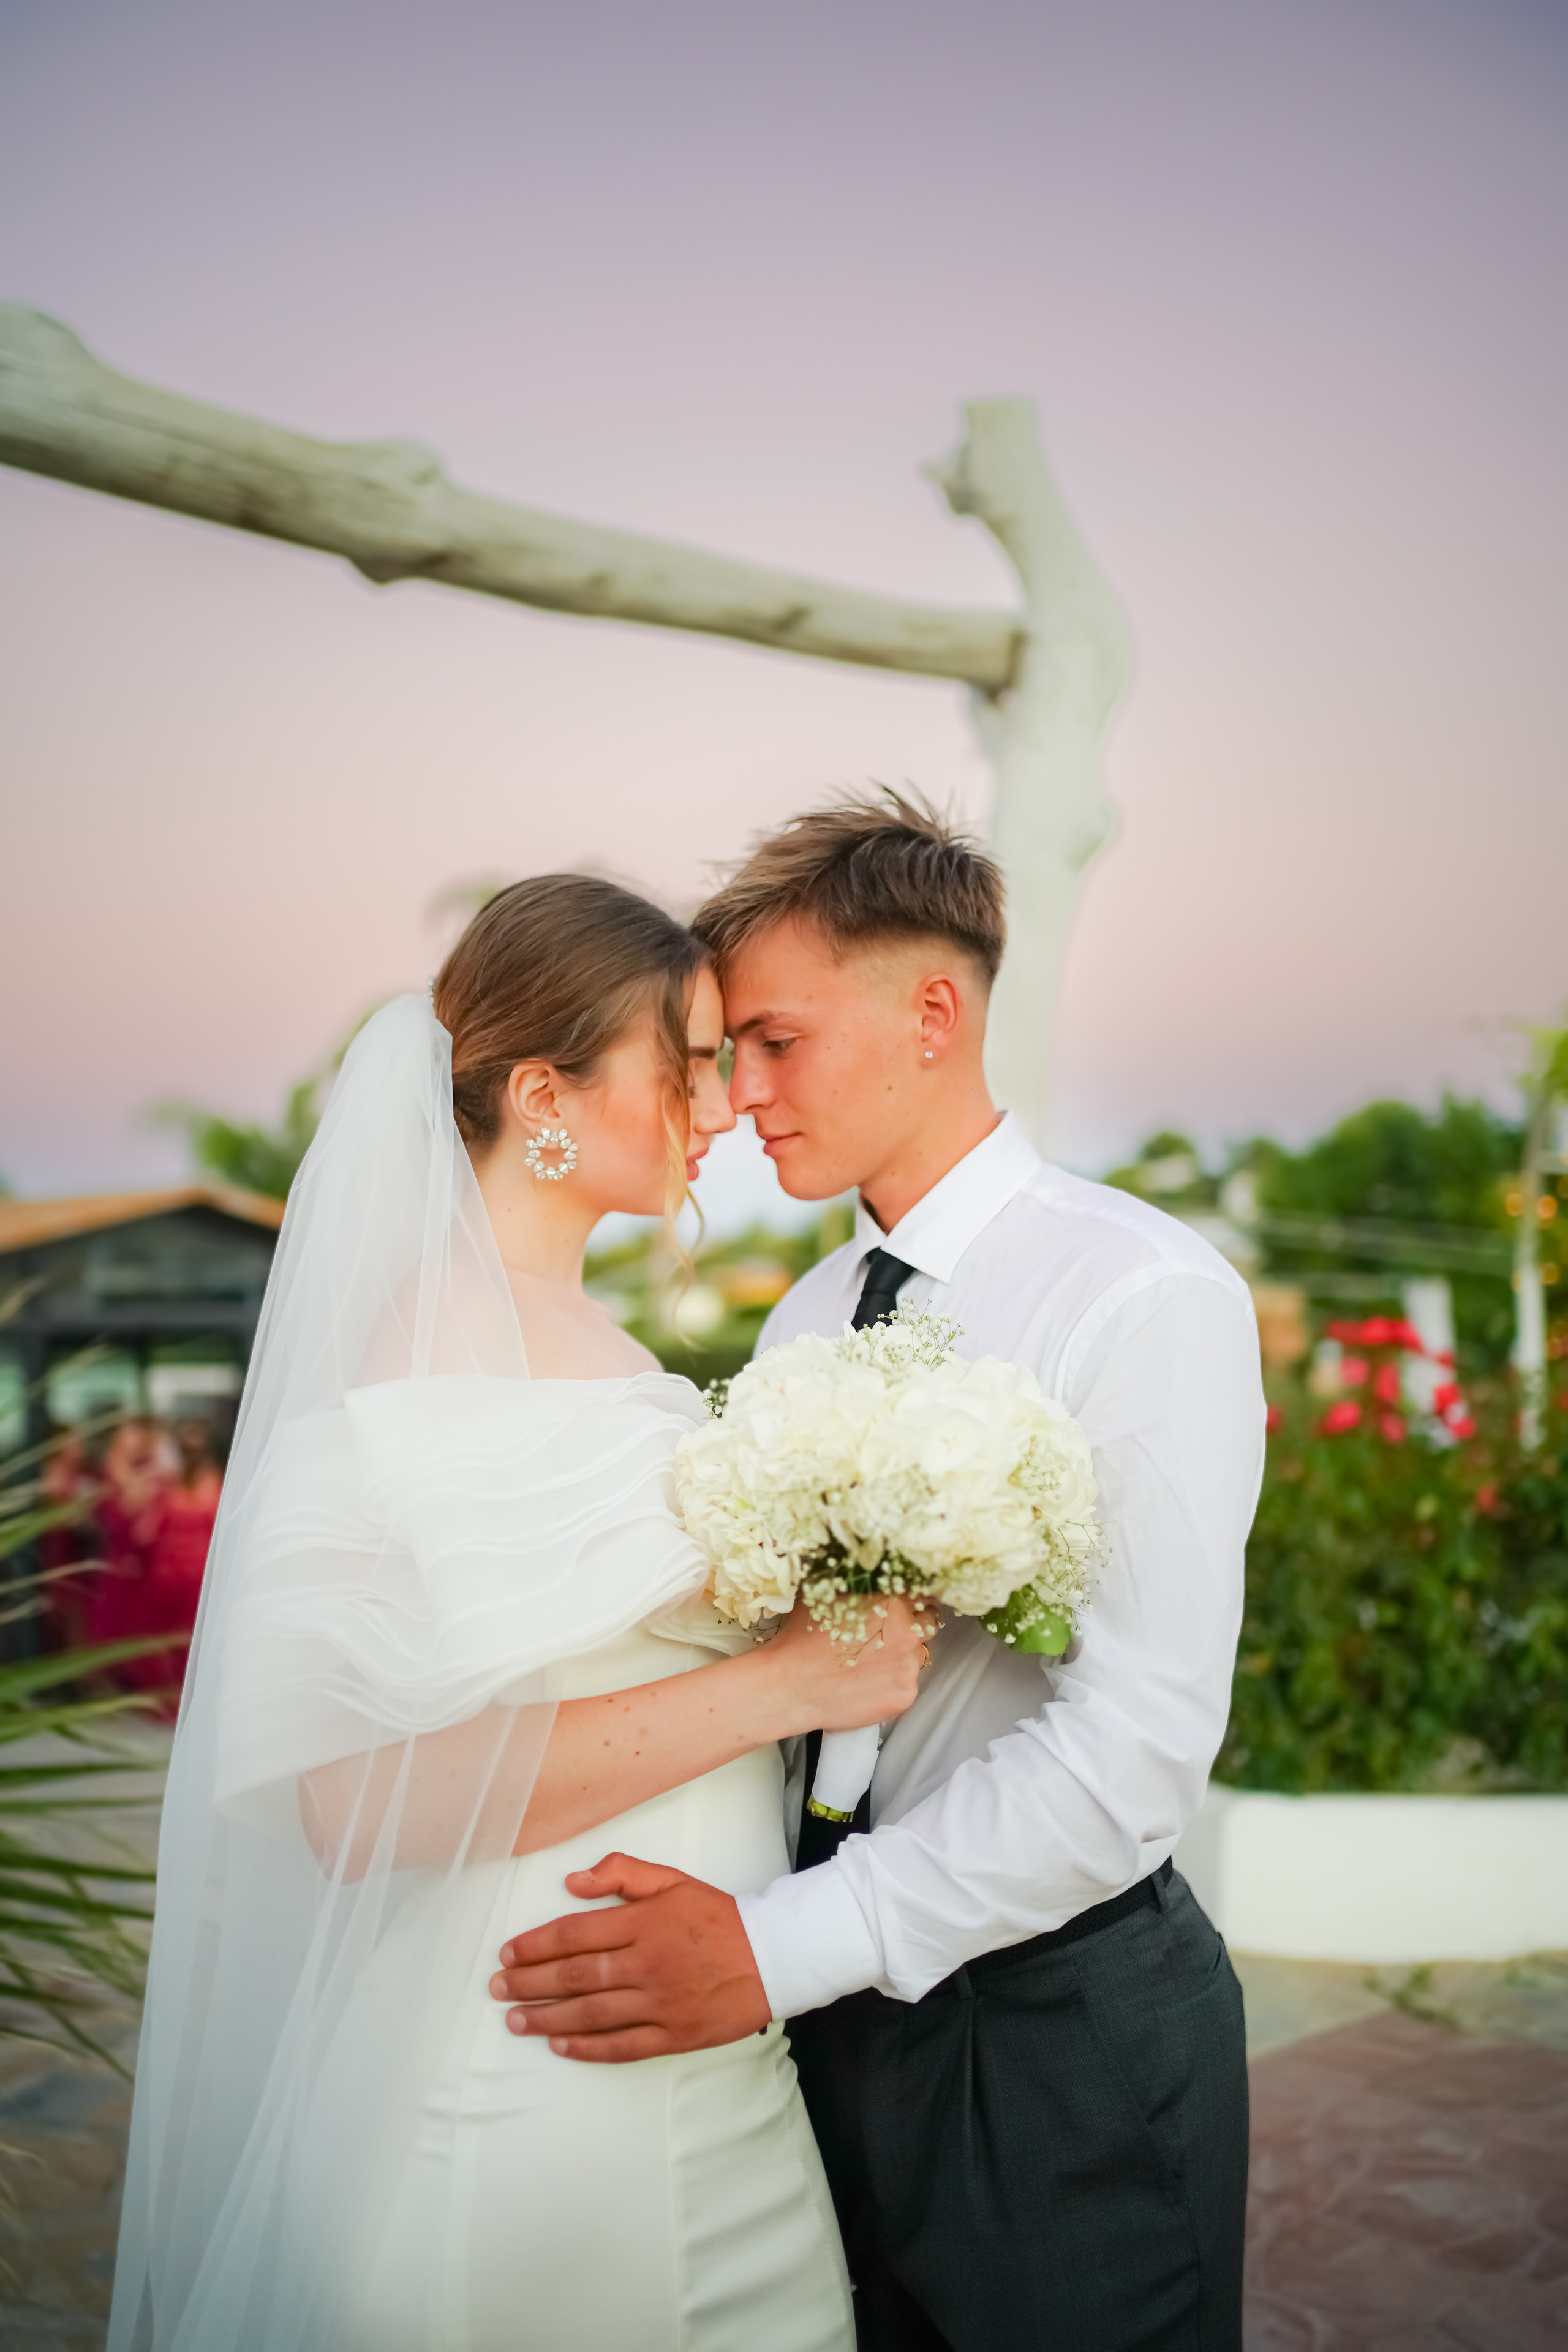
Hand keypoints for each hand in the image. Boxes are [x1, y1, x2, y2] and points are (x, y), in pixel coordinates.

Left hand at [489, 1852, 769, 2060]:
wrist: (773, 1957)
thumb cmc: (718, 1917)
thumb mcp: (673, 1880)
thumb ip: (622, 1873)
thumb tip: (573, 1882)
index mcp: (644, 1923)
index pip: (575, 1934)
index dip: (535, 1945)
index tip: (508, 1952)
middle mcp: (646, 1964)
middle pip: (575, 1976)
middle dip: (529, 1983)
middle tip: (497, 1987)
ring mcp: (659, 2004)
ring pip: (591, 2014)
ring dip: (546, 2018)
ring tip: (514, 2019)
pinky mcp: (673, 2036)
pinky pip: (622, 2046)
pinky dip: (587, 2048)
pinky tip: (559, 2045)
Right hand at [763, 1590, 932, 1733]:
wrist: (790, 1686)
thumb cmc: (801, 1640)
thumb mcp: (826, 1596)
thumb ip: (857, 1586)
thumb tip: (867, 1576)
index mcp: (891, 1600)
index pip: (921, 1594)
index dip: (910, 1601)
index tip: (902, 1608)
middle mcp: (907, 1630)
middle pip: (927, 1623)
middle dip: (911, 1628)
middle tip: (887, 1637)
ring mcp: (908, 1665)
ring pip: (918, 1656)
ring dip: (902, 1657)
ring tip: (871, 1663)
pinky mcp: (904, 1694)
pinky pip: (907, 1684)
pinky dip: (892, 1684)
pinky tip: (868, 1684)